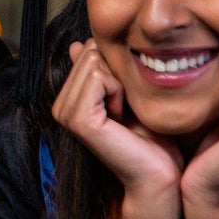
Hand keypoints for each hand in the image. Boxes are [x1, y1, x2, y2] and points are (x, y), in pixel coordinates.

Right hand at [51, 40, 181, 200]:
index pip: (87, 51)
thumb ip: (101, 72)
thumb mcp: (124, 94)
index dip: (115, 67)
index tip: (123, 99)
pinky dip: (118, 91)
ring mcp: (65, 113)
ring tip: (123, 112)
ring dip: (118, 83)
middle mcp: (60, 106)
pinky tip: (121, 116)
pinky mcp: (78, 119)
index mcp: (68, 100)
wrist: (158, 173)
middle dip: (116, 72)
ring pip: (93, 62)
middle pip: (89, 53)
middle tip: (124, 106)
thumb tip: (78, 44)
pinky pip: (99, 78)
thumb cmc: (150, 137)